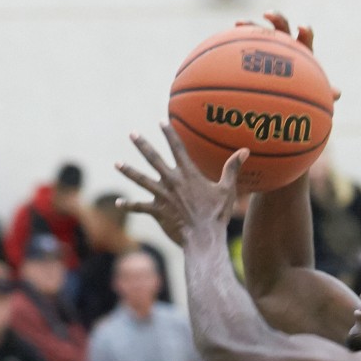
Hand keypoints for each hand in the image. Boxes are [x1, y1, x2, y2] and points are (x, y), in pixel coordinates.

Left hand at [117, 124, 247, 245]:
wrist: (203, 238)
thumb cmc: (217, 214)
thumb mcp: (227, 189)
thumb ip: (232, 168)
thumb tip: (244, 150)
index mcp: (188, 174)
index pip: (177, 148)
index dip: (169, 134)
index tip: (161, 122)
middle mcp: (172, 182)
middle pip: (153, 159)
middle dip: (142, 145)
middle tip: (132, 134)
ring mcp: (162, 196)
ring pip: (141, 180)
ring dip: (128, 171)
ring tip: (117, 164)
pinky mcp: (157, 212)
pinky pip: (140, 207)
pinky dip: (129, 205)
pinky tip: (119, 202)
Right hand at [240, 12, 341, 101]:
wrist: (282, 92)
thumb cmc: (300, 91)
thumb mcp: (310, 91)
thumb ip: (323, 91)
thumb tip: (338, 93)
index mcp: (301, 52)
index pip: (305, 39)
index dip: (305, 32)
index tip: (302, 27)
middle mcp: (285, 45)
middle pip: (282, 27)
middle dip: (276, 19)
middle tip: (267, 14)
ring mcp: (267, 47)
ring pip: (259, 33)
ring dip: (250, 26)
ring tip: (239, 23)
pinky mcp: (252, 52)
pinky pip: (242, 47)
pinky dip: (234, 44)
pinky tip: (220, 44)